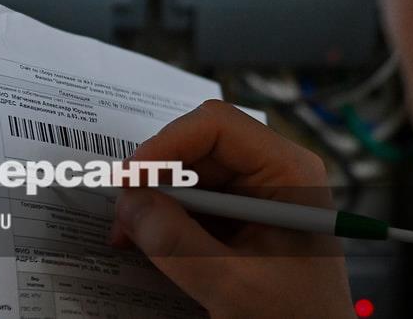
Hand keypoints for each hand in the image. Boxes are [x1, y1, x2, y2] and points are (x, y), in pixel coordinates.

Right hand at [108, 99, 351, 318]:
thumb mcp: (234, 284)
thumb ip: (179, 244)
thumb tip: (130, 204)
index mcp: (289, 172)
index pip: (219, 127)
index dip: (168, 144)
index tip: (131, 177)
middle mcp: (274, 172)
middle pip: (199, 148)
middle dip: (156, 177)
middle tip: (123, 214)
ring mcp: (256, 194)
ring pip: (190, 175)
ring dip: (156, 200)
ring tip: (129, 234)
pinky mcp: (239, 218)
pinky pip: (194, 203)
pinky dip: (166, 219)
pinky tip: (147, 242)